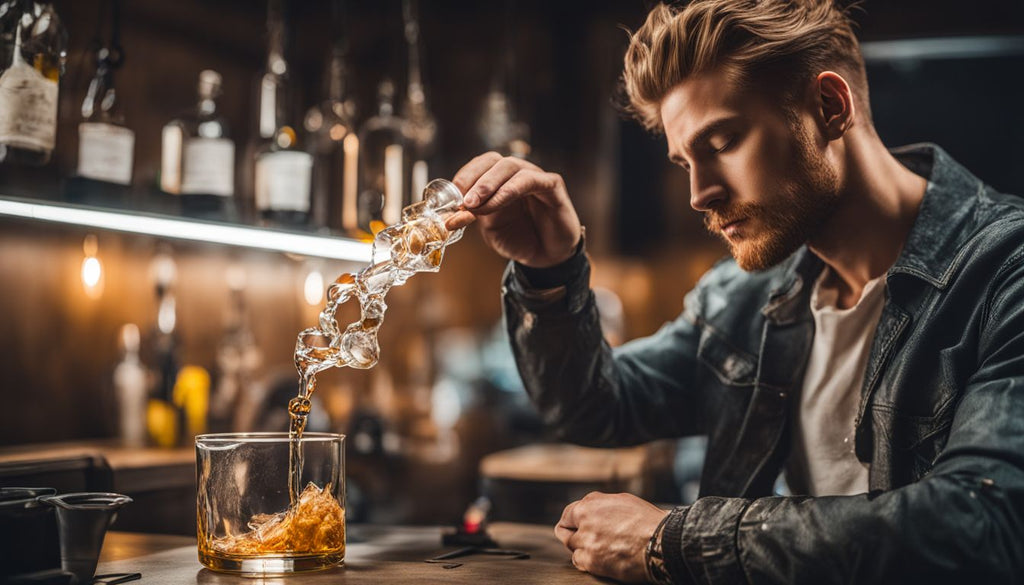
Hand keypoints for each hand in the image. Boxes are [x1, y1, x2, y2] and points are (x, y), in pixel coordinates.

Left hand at [446, 152, 582, 267]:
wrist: (546, 257)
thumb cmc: (519, 238)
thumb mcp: (490, 229)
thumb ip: (473, 217)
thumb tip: (449, 214)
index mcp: (500, 179)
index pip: (480, 165)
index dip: (464, 176)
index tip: (451, 196)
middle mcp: (517, 173)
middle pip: (493, 161)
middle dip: (474, 180)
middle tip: (462, 201)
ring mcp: (536, 177)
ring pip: (510, 167)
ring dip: (489, 185)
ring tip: (474, 205)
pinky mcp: (553, 185)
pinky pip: (531, 181)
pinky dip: (509, 191)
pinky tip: (497, 205)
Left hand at [554, 492, 668, 582]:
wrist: (661, 542)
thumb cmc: (647, 520)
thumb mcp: (622, 500)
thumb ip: (600, 504)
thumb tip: (590, 509)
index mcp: (590, 505)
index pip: (567, 514)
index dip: (570, 520)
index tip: (572, 525)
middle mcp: (585, 523)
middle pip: (564, 532)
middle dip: (571, 534)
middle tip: (577, 537)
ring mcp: (588, 544)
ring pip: (572, 547)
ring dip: (580, 547)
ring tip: (594, 548)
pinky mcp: (593, 562)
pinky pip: (578, 562)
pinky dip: (585, 561)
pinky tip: (596, 558)